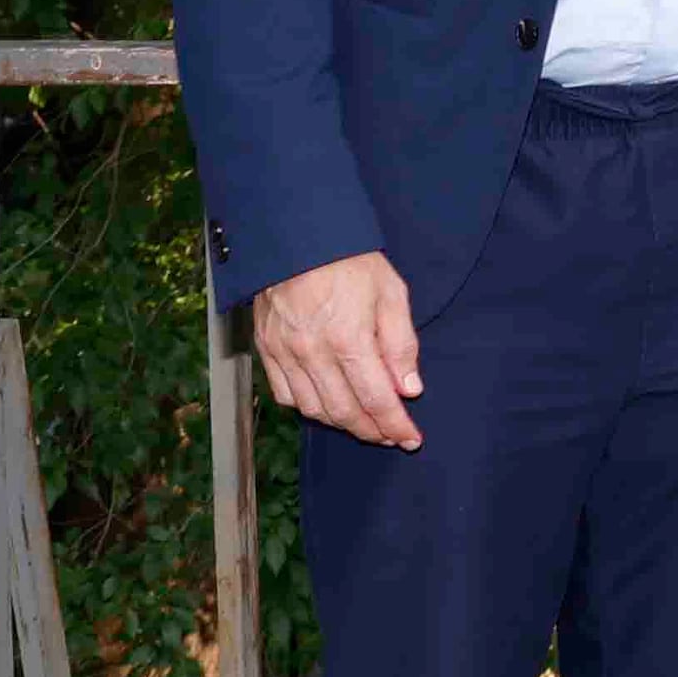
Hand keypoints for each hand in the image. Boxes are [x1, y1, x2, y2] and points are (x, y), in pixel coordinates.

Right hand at [254, 250, 424, 447]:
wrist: (295, 237)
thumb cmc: (349, 261)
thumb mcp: (391, 293)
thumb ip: (401, 344)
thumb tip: (409, 388)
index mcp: (349, 339)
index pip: (376, 399)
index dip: (395, 425)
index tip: (411, 439)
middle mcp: (313, 353)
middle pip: (345, 412)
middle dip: (372, 431)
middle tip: (391, 436)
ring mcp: (285, 353)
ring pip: (314, 409)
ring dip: (342, 423)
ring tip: (365, 424)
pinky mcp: (267, 349)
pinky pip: (286, 395)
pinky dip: (308, 408)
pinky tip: (328, 405)